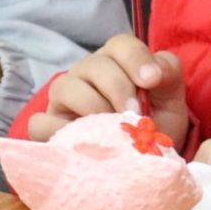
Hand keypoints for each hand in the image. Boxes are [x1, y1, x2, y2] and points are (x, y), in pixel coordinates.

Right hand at [27, 34, 189, 148]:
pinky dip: (58, 132)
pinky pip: (40, 122)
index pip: (120, 44)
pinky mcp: (48, 127)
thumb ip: (168, 74)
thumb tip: (154, 72)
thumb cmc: (154, 125)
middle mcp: (86, 73)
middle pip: (94, 64)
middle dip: (118, 88)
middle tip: (135, 115)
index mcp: (117, 61)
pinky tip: (84, 144)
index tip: (152, 81)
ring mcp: (64, 99)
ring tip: (112, 130)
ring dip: (92, 107)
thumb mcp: (170, 101)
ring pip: (65, 87)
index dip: (136, 58)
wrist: (143, 164)